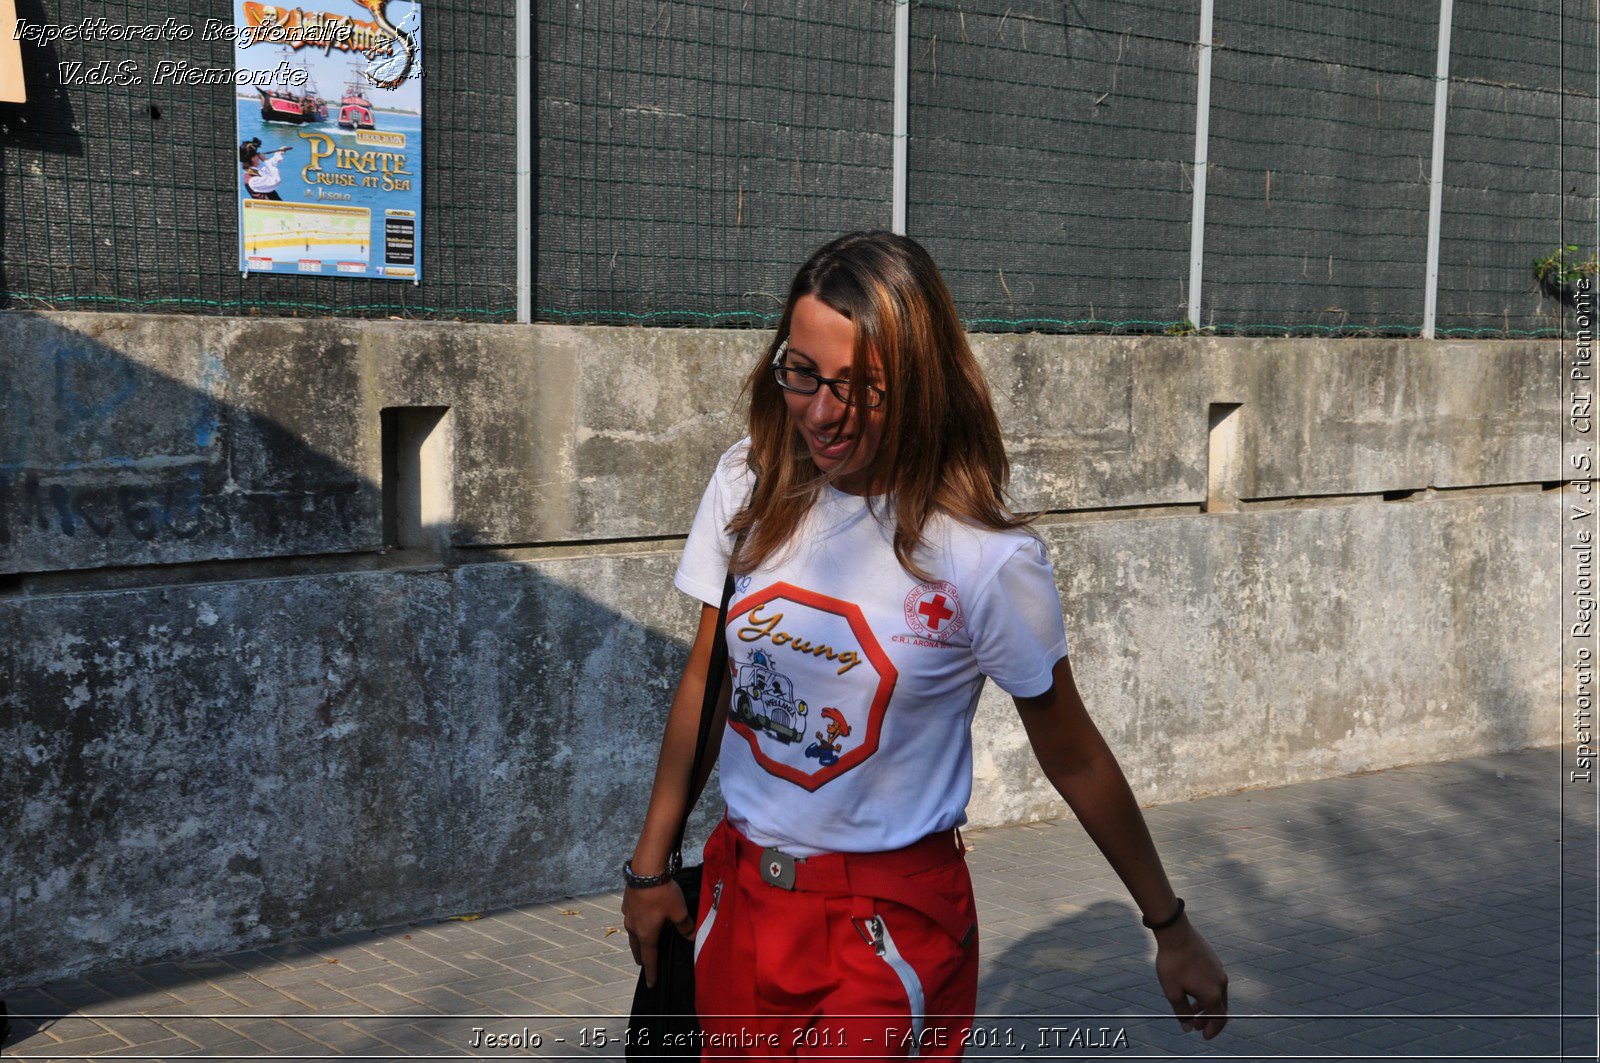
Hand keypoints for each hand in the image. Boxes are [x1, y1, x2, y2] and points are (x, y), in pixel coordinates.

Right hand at [621, 879, 694, 988]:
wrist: (645, 869)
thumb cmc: (663, 894)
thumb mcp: (679, 912)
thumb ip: (685, 927)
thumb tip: (692, 937)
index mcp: (647, 934)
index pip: (650, 958)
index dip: (651, 972)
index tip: (650, 984)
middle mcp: (634, 927)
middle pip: (637, 947)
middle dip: (641, 957)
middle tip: (643, 964)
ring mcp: (628, 914)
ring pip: (632, 933)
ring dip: (637, 940)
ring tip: (641, 943)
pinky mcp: (626, 902)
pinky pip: (631, 917)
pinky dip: (636, 922)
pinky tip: (640, 917)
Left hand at [1153, 917, 1227, 1038]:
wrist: (1176, 933)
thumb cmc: (1172, 963)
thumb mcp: (1172, 992)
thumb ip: (1182, 1012)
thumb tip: (1188, 1028)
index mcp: (1212, 993)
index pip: (1219, 1019)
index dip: (1212, 1030)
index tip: (1204, 1036)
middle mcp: (1221, 983)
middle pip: (1220, 1008)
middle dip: (1209, 1019)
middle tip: (1196, 1026)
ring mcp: (1219, 971)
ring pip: (1217, 995)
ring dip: (1206, 1006)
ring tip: (1191, 1010)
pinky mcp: (1214, 961)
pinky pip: (1214, 983)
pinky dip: (1206, 992)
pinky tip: (1192, 990)